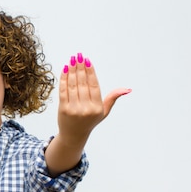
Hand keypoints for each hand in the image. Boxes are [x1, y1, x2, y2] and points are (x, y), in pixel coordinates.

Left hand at [45, 53, 129, 175]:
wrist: (74, 135)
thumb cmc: (90, 121)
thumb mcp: (104, 111)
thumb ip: (113, 98)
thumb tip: (127, 89)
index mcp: (97, 107)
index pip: (94, 85)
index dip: (90, 71)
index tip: (87, 60)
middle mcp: (86, 108)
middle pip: (83, 83)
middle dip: (80, 67)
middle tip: (78, 56)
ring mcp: (73, 109)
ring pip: (72, 85)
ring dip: (72, 71)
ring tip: (72, 60)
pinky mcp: (63, 109)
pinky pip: (63, 91)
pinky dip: (63, 79)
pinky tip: (64, 70)